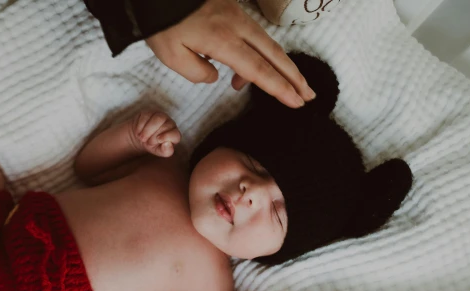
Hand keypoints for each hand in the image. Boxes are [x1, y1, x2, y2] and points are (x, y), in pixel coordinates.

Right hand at [130, 111, 180, 157]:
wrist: (142, 137)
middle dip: (154, 136)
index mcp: (174, 134)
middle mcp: (169, 123)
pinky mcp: (149, 113)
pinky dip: (141, 126)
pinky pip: (146, 117)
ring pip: (157, 119)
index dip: (167, 137)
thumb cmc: (153, 144)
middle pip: (165, 126)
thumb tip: (167, 144)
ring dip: (148, 130)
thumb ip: (166, 151)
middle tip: (147, 142)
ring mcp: (160, 116)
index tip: (158, 140)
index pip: (176, 134)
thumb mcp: (159, 151)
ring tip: (142, 138)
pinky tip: (138, 132)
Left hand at [144, 0, 315, 107]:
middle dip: (293, 77)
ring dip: (281, 65)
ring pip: (266, 43)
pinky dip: (262, 52)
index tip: (296, 102)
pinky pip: (254, 33)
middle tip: (308, 95)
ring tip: (285, 86)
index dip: (278, 88)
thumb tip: (216, 77)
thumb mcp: (171, 54)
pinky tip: (251, 67)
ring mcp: (237, 14)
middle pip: (273, 55)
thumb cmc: (162, 22)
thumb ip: (196, 72)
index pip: (258, 70)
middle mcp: (237, 26)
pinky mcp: (232, 7)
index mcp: (223, 41)